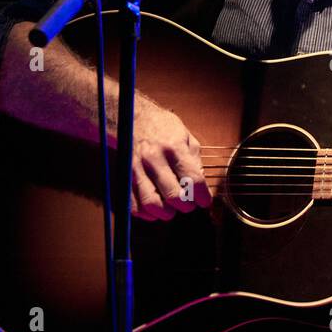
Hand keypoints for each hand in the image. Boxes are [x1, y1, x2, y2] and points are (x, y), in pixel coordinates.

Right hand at [129, 104, 212, 220]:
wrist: (132, 117)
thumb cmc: (162, 127)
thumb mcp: (186, 136)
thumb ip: (195, 160)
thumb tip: (201, 184)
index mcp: (174, 147)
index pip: (193, 180)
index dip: (202, 196)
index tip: (205, 201)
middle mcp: (155, 159)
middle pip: (173, 196)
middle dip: (186, 206)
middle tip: (189, 204)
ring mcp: (138, 169)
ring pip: (152, 204)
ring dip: (166, 213)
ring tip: (172, 209)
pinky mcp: (126, 177)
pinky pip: (134, 204)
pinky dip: (146, 213)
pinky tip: (156, 208)